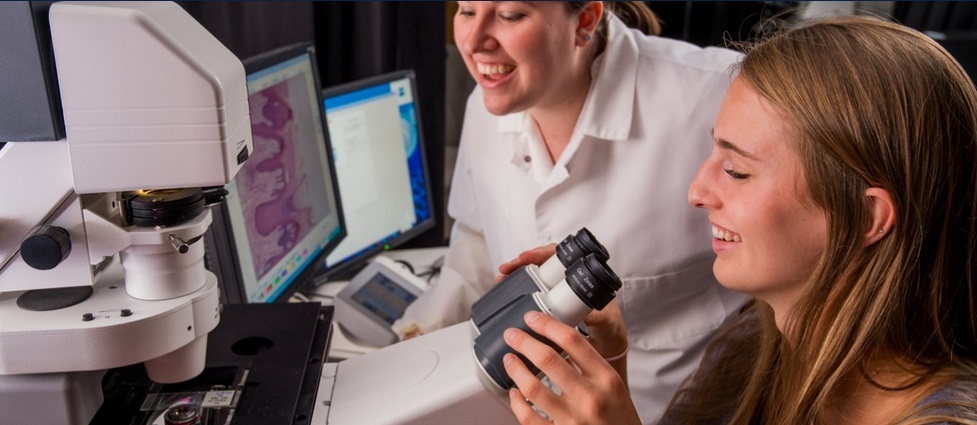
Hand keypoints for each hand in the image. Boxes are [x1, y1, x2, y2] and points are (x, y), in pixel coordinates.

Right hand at [498, 245, 629, 375]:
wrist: (607, 343)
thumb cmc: (609, 328)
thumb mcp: (603, 322)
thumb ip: (595, 317)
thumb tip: (582, 313)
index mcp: (584, 278)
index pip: (559, 256)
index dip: (541, 254)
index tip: (526, 258)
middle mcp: (570, 280)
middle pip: (542, 262)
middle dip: (522, 263)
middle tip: (506, 269)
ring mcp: (559, 290)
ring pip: (535, 275)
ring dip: (517, 275)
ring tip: (501, 278)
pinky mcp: (551, 302)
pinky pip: (533, 290)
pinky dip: (519, 290)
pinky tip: (507, 293)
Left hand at [503, 311, 640, 424]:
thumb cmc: (620, 421)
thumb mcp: (615, 389)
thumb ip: (590, 368)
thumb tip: (561, 347)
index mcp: (606, 379)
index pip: (574, 342)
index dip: (548, 325)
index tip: (533, 318)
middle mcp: (590, 397)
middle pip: (548, 359)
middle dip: (523, 342)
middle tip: (512, 335)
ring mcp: (573, 419)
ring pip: (533, 387)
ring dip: (516, 369)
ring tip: (509, 360)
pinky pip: (529, 417)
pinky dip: (517, 403)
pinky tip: (514, 394)